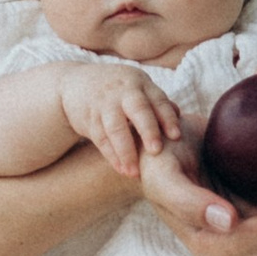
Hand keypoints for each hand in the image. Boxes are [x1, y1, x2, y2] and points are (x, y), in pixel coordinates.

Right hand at [58, 59, 178, 175]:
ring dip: (125, 150)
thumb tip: (181, 119)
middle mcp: (123, 92)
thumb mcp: (138, 90)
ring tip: (134, 172)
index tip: (177, 137)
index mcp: (140, 84)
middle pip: (137, 109)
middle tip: (156, 151)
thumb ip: (157, 104)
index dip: (167, 117)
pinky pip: (100, 138)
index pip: (157, 100)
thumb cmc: (118, 91)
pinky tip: (122, 169)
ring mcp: (103, 104)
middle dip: (147, 130)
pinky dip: (111, 155)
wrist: (75, 83)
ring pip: (115, 127)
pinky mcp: (88, 118)